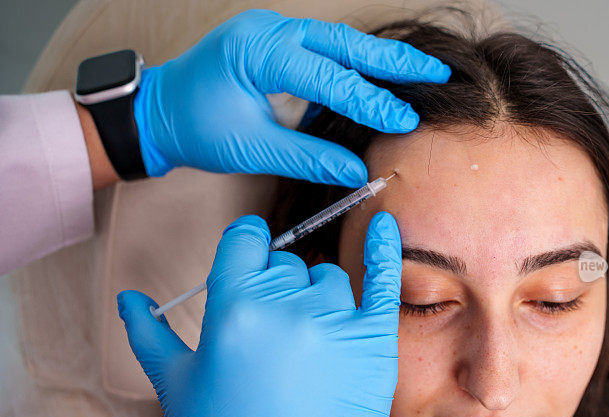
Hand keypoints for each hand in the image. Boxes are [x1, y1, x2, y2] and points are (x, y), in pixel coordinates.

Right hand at [117, 212, 401, 416]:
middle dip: (276, 288)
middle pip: (286, 264)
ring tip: (306, 349)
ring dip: (317, 299)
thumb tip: (127, 298)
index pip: (245, 240)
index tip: (251, 261)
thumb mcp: (175, 386)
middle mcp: (286, 307)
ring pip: (328, 278)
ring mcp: (335, 323)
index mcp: (233, 307)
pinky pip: (383, 279)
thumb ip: (147, 333)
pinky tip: (386, 224)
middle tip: (272, 337)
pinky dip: (385, 248)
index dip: (246, 249)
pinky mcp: (374, 342)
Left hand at [133, 9, 449, 184]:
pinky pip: (322, 47)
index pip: (330, 77)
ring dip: (377, 57)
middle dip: (391, 61)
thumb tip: (356, 174)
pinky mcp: (274, 43)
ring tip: (418, 71)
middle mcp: (268, 31)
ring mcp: (271, 32)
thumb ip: (308, 158)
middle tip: (433, 74)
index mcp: (259, 52)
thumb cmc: (194, 127)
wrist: (157, 112)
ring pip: (337, 40)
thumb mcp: (252, 149)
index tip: (404, 120)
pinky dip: (353, 61)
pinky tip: (378, 73)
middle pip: (344, 42)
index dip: (371, 101)